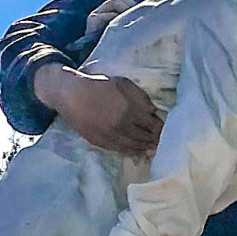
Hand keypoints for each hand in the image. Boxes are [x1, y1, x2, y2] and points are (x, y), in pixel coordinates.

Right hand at [34, 64, 161, 157]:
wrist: (71, 95)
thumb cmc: (98, 86)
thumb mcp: (122, 83)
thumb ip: (140, 97)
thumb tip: (152, 111)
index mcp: (129, 110)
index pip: (152, 125)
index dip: (161, 128)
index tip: (165, 128)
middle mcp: (121, 126)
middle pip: (144, 138)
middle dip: (155, 140)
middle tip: (162, 140)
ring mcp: (110, 137)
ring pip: (133, 147)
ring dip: (145, 148)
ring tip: (152, 147)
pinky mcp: (100, 143)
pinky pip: (120, 150)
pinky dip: (131, 152)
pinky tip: (137, 150)